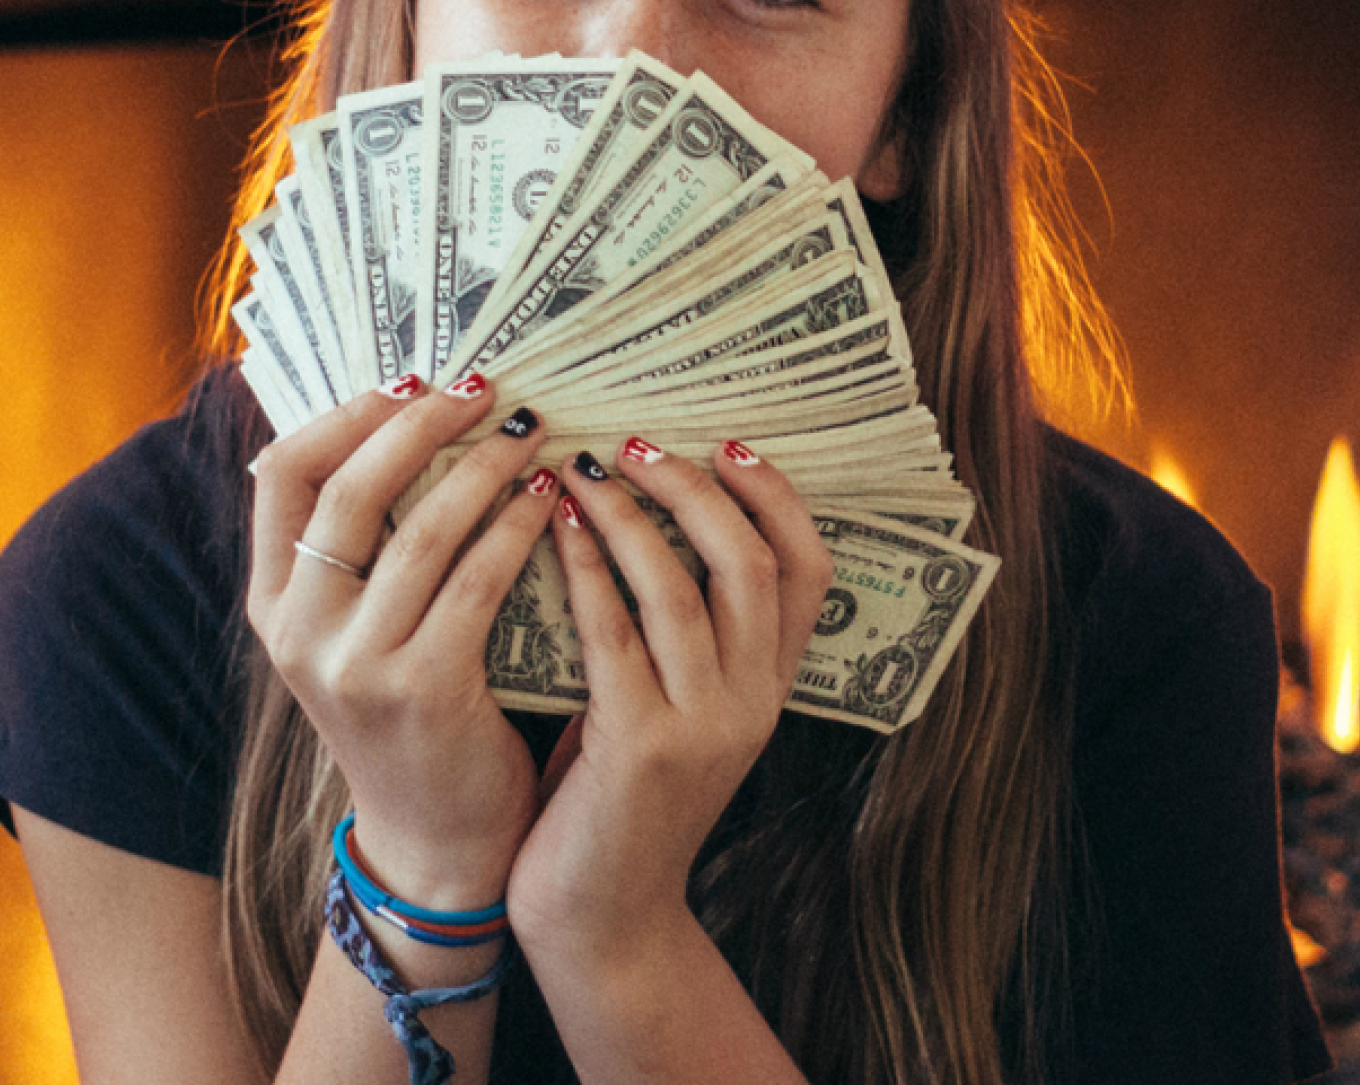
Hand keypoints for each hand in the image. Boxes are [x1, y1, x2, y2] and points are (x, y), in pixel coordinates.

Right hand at [246, 374, 557, 911]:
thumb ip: (361, 549)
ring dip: (486, 468)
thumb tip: (403, 418)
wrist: (437, 839)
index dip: (347, 413)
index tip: (412, 377)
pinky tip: (551, 502)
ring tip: (532, 435)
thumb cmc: (412, 712)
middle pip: (351, 488)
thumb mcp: (357, 631)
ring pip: (424, 529)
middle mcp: (300, 632)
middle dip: (422, 423)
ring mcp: (357, 666)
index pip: (283, 473)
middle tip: (486, 386)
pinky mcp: (425, 691)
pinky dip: (519, 529)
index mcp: (274, 603)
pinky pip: (479, 581)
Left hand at [506, 438, 834, 962]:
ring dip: (627, 516)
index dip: (775, 495)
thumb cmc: (616, 798)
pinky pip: (615, 637)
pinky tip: (549, 530)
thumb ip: (673, 630)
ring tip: (575, 470)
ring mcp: (703, 728)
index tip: (725, 441)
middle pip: (753, 563)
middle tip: (633, 443)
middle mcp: (751, 702)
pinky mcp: (640, 750)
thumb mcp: (670, 708)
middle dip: (693, 489)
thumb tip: (637, 510)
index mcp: (769, 687)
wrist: (602, 919)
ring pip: (682, 590)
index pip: (809, 567)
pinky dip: (585, 571)